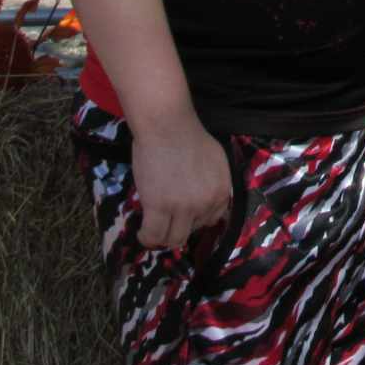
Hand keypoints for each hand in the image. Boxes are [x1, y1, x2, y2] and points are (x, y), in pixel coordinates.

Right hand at [130, 116, 232, 249]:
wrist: (167, 125)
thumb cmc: (187, 136)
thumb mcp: (214, 162)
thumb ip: (212, 184)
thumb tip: (203, 199)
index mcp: (221, 191)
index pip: (211, 220)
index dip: (195, 219)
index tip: (182, 215)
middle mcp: (206, 203)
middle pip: (193, 231)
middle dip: (179, 227)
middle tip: (165, 220)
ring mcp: (184, 207)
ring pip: (174, 239)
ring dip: (163, 237)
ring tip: (153, 229)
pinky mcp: (159, 207)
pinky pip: (153, 235)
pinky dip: (147, 238)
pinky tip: (142, 233)